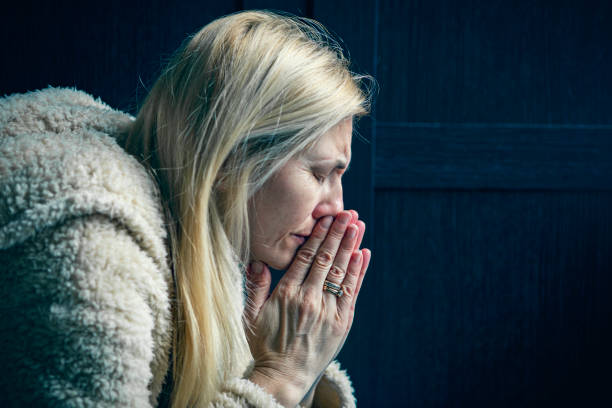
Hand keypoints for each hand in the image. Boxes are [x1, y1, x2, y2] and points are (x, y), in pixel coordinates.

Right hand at [244, 210, 370, 406]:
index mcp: (287, 294)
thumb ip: (255, 287)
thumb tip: (257, 261)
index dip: (318, 235)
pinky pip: (352, 291)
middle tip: (348, 213)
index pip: (305, 256)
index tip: (325, 218)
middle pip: (326, 259)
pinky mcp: (342, 323)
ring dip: (351, 246)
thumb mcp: (251, 316)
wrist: (284, 378)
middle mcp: (309, 299)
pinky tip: (363, 254)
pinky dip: (359, 272)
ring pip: (341, 271)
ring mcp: (328, 311)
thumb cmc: (265, 346)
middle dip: (338, 233)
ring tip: (358, 225)